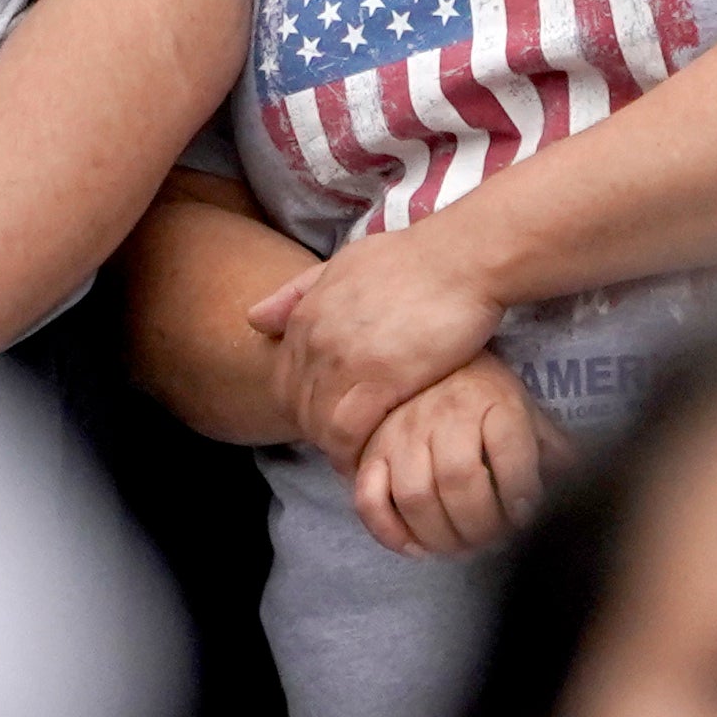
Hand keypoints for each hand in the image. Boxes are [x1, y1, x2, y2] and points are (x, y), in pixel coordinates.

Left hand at [248, 212, 509, 466]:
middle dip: (318, 432)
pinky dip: (355, 452)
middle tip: (347, 445)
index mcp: (306, 314)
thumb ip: (300, 292)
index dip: (304, 409)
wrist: (462, 259)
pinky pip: (348, 431)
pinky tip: (373, 457)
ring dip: (336, 448)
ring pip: (319, 425)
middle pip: (298, 408)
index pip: (283, 382)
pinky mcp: (379, 379)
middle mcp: (315, 338)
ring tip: (360, 457)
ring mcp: (344, 359)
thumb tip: (254, 319)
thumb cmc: (414, 260)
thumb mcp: (346, 263)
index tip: (330, 421)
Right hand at [349, 356, 559, 555]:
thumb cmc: (485, 393)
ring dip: (440, 536)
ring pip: (414, 497)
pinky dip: (389, 532)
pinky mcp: (371, 452)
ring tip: (461, 550)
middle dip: (481, 527)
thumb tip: (585, 487)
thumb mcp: (525, 410)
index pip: (510, 455)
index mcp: (493, 402)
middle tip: (493, 544)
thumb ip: (551, 449)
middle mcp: (445, 415)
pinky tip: (417, 547)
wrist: (425, 358)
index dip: (521, 495)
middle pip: (459, 482)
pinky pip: (369, 499)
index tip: (525, 517)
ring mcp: (402, 434)